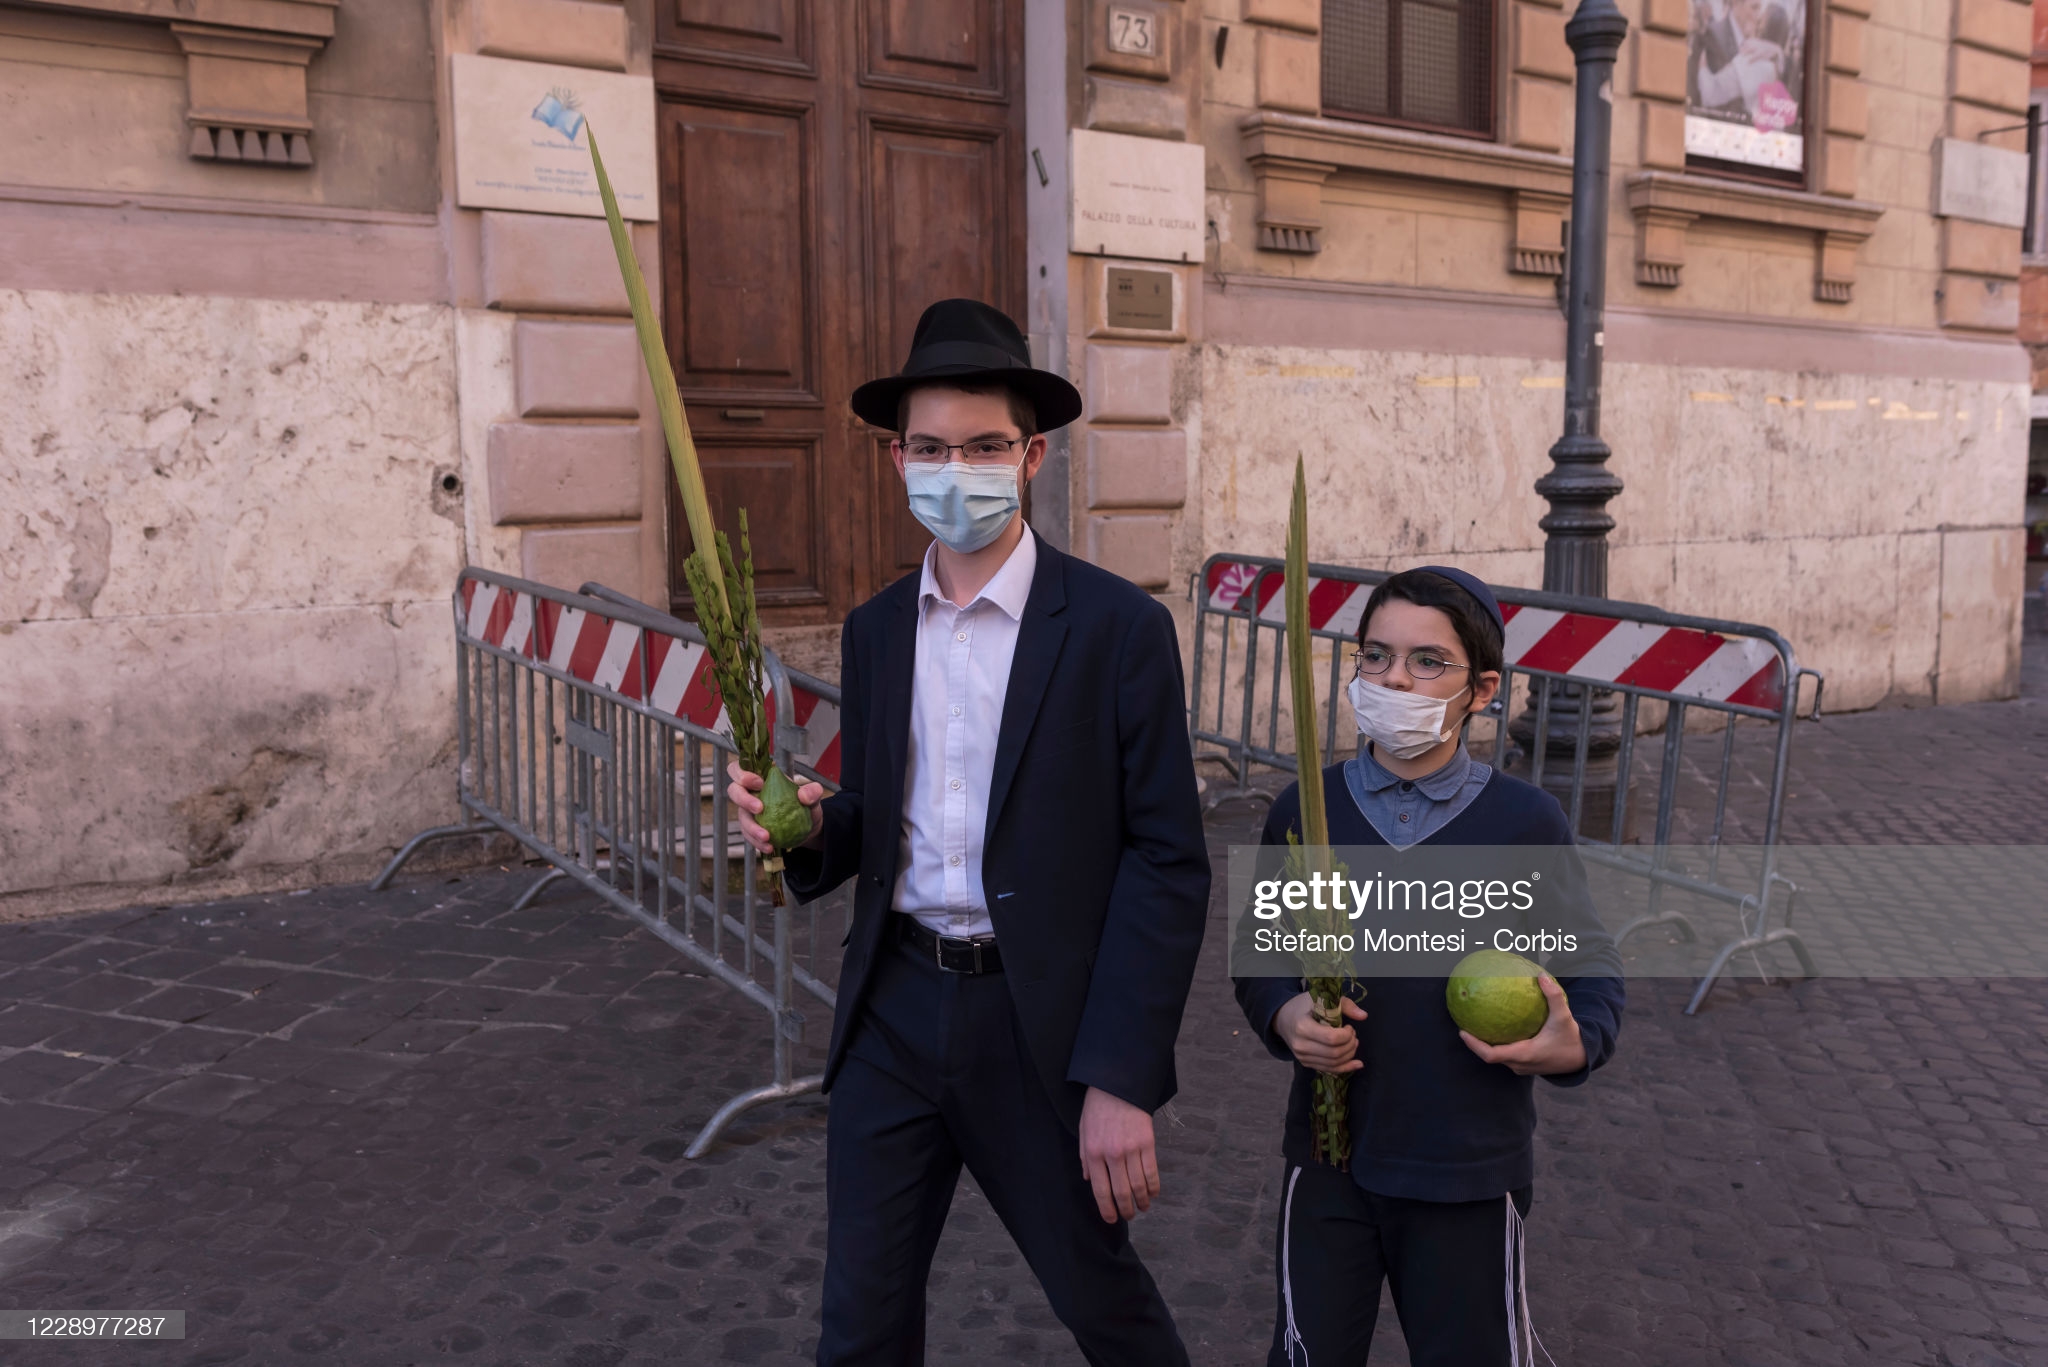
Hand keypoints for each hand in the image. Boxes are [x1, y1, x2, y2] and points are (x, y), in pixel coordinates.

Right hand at [725, 760, 823, 855]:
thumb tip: (803, 796)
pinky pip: (748, 835)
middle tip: (760, 809)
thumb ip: (813, 791)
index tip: (759, 783)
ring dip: (751, 828)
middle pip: (733, 790)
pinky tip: (769, 847)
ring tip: (766, 837)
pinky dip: (757, 842)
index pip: (740, 768)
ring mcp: (749, 812)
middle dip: (743, 799)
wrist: (808, 828)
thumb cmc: (807, 805)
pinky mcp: (751, 829)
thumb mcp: (815, 796)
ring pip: (741, 817)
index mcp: (762, 778)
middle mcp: (752, 793)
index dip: (742, 773)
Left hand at [1078, 1087, 1158, 1222]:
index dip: (1107, 1209)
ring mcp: (1131, 1149)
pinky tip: (1153, 1194)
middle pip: (1121, 1192)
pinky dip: (1153, 1187)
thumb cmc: (1098, 1107)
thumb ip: (1085, 1158)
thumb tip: (1090, 1180)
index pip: (1100, 1190)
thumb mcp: (1083, 1131)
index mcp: (1093, 1153)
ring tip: (1142, 1208)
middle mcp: (1111, 1154)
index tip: (1111, 1219)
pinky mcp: (1147, 1143)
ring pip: (1139, 1185)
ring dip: (1142, 1202)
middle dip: (1126, 1210)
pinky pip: (1152, 1171)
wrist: (1118, 1083)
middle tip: (1129, 1217)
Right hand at [1274, 991, 1366, 1074]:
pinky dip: (1345, 1068)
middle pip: (1334, 1053)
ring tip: (1352, 1043)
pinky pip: (1329, 1070)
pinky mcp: (1306, 1063)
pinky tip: (1356, 1064)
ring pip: (1333, 1064)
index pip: (1331, 1038)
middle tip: (1353, 1035)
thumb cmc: (1304, 1006)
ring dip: (1349, 1055)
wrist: (1284, 1018)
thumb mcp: (1322, 998)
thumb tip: (1364, 1016)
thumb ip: (1345, 1005)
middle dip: (1350, 1045)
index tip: (1349, 1027)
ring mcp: (1302, 1057)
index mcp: (1303, 1027)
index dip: (1346, 1035)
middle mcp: (1301, 1045)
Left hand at [1458, 974, 1585, 1075]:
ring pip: (1496, 1057)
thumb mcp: (1564, 1016)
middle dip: (1475, 1043)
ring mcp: (1521, 1067)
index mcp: (1524, 1054)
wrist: (1582, 1059)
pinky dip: (1496, 1045)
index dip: (1474, 1045)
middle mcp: (1519, 1064)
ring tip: (1474, 1027)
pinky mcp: (1525, 1066)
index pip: (1491, 1055)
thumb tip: (1541, 975)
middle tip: (1463, 1025)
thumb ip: (1553, 996)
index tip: (1462, 1031)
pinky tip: (1494, 1029)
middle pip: (1489, 1056)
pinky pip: (1505, 1056)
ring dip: (1484, 1045)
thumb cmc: (1571, 1039)